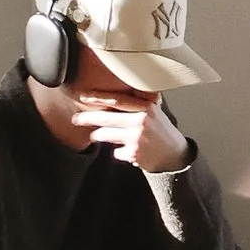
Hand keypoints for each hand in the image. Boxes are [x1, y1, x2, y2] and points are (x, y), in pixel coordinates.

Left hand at [69, 89, 190, 172]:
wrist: (174, 154)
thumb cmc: (160, 130)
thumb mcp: (154, 112)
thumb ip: (137, 104)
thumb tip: (113, 94)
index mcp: (145, 107)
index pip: (117, 100)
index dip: (99, 98)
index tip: (84, 96)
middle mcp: (141, 121)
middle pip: (106, 118)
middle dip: (87, 118)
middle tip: (75, 119)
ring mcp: (136, 138)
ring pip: (105, 135)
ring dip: (98, 135)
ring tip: (97, 135)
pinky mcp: (133, 153)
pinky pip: (115, 151)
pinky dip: (118, 151)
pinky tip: (128, 150)